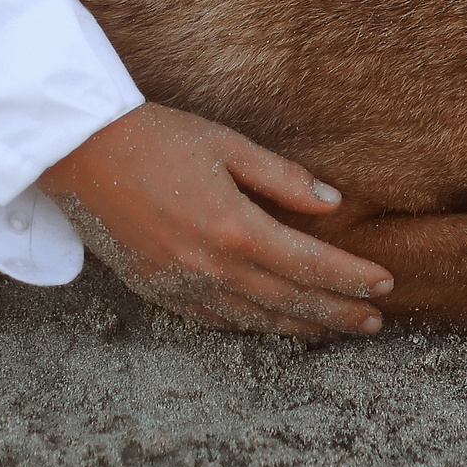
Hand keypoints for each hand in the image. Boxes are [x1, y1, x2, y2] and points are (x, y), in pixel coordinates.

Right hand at [37, 103, 393, 337]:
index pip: (310, 264)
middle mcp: (210, 267)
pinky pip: (215, 320)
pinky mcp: (157, 291)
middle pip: (289, 300)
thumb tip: (332, 204)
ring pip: (254, 318)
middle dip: (337, 314)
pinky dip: (251, 325)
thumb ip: (283, 179)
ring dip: (299, 326)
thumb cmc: (157, 138)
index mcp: (234, 228)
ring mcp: (181, 286)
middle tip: (374, 323)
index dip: (351, 278)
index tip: (385, 284)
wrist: (81, 154)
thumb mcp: (228, 146)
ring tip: (335, 329)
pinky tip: (271, 324)